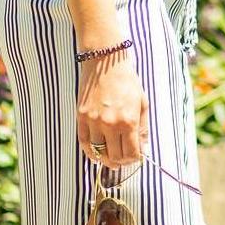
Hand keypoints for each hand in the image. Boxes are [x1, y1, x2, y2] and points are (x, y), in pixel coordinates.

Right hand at [76, 54, 148, 168]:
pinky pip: (84, 143)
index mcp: (128, 120)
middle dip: (122, 161)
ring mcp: (93, 122)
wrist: (106, 62)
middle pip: (115, 156)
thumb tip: (143, 149)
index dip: (134, 159)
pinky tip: (97, 154)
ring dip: (106, 159)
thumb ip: (143, 128)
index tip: (136, 157)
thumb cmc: (127, 80)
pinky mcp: (81, 118)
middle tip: (125, 160)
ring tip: (112, 158)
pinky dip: (90, 152)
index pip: (130, 152)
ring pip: (98, 153)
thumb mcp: (142, 102)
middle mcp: (110, 124)